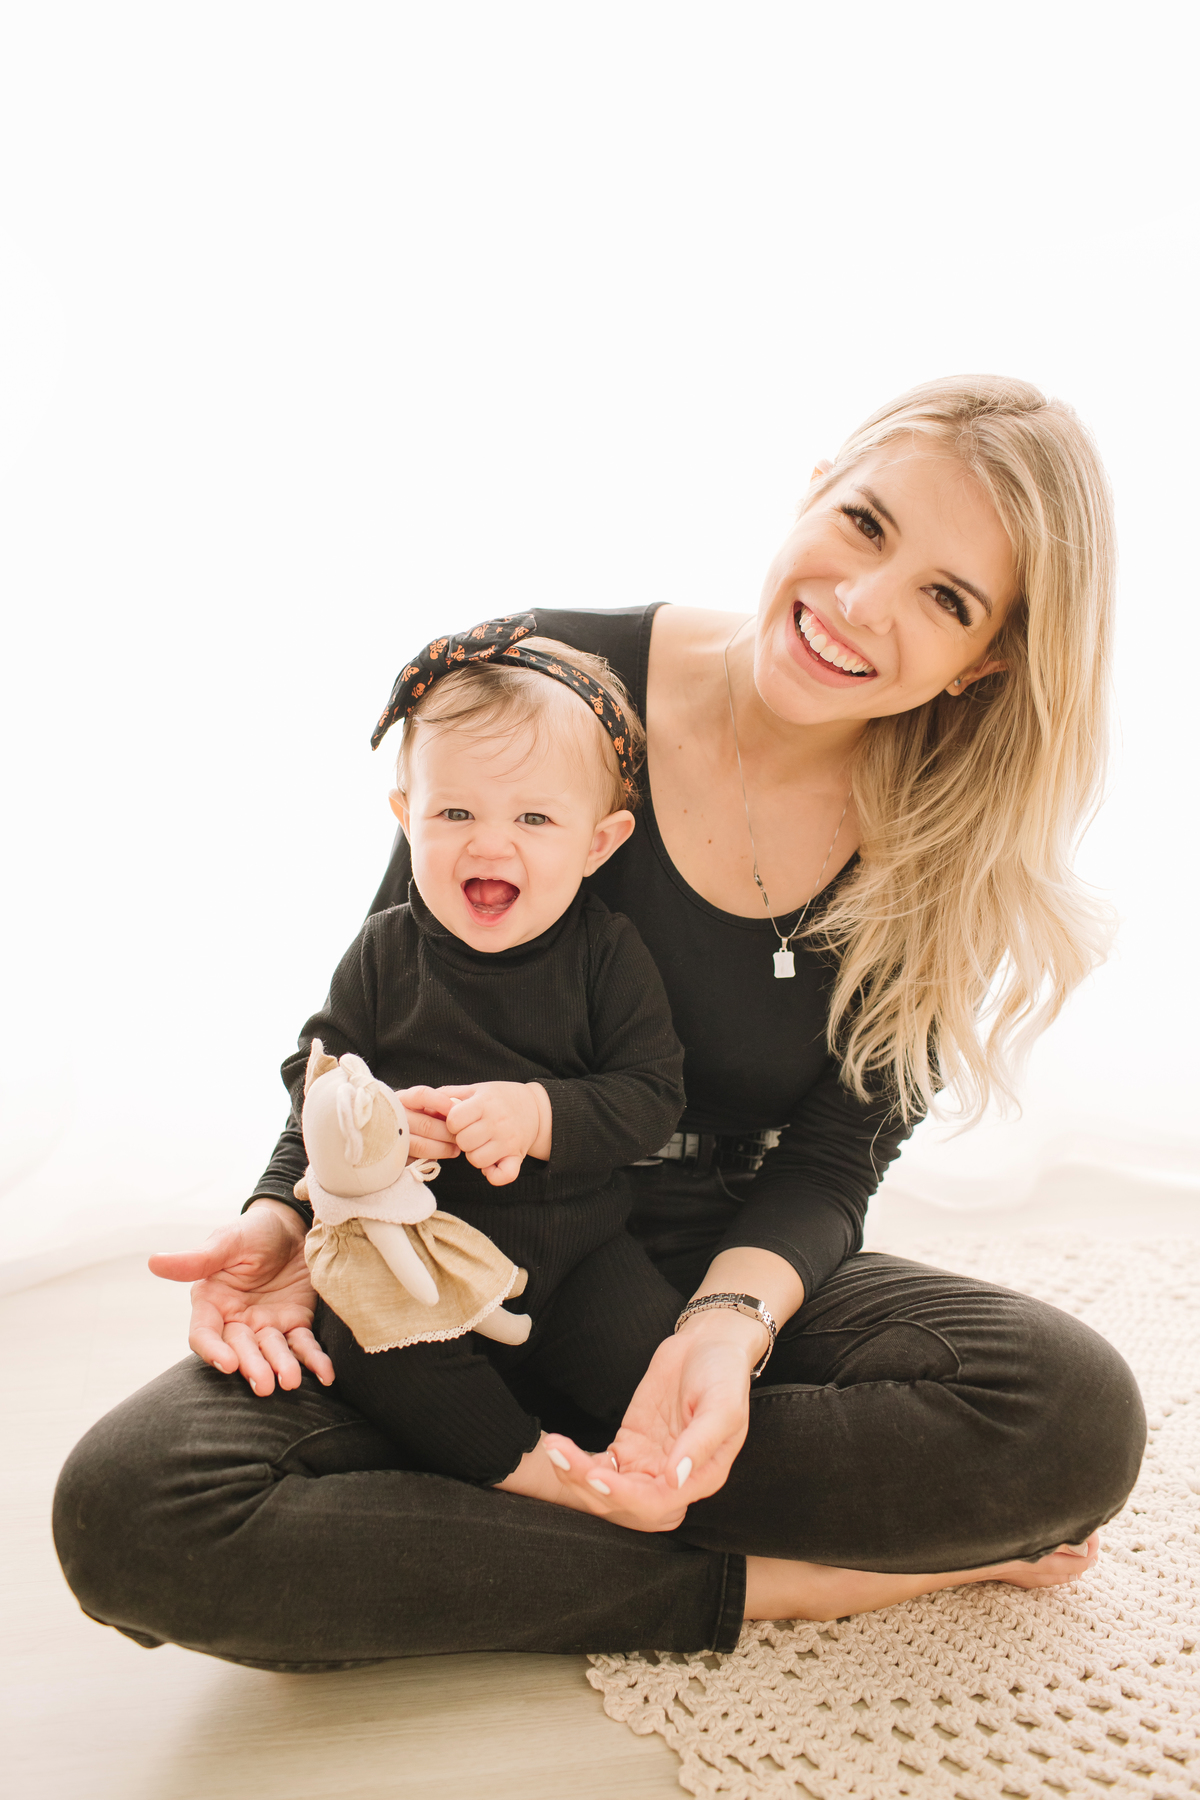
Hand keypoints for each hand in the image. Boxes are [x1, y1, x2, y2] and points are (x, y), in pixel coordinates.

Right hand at [147, 1198, 334, 1394]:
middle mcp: (237, 1320)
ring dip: (282, 1367)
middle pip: (241, 1349)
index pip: (204, 1334)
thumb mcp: (227, 1241)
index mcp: (212, 1302)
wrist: (293, 1224)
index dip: (213, 1350)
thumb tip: (153, 1262)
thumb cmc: (254, 1230)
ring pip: (272, 1351)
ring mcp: (267, 1324)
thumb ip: (196, 1259)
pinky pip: (303, 1345)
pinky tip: (326, 1375)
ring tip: (291, 1381)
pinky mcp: (295, 1323)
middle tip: (264, 1384)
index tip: (227, 1362)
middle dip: (252, 1366)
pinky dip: (314, 1360)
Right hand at [394, 1087, 461, 1161]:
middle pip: (426, 1124)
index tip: (455, 1109)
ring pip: (422, 1145)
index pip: (421, 1095)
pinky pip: (418, 1159)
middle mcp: (393, 1118)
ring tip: (457, 1147)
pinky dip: (435, 1157)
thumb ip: (438, 1103)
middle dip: (449, 1132)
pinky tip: (445, 1154)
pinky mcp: (396, 1157)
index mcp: (401, 1099)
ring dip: (444, 1148)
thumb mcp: (422, 1104)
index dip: (440, 1102)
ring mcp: (393, 1139)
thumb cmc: (415, 1116)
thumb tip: (457, 1106)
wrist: (392, 1134)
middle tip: (463, 1134)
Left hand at [426, 1082, 545, 1185]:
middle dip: (462, 1140)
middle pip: (463, 1142)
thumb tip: (426, 1104)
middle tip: (471, 1133)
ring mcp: (509, 1141)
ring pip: (477, 1160)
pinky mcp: (518, 1157)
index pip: (454, 1120)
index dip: (452, 1123)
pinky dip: (493, 1174)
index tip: (459, 1121)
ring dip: (474, 1155)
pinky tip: (492, 1164)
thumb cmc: (500, 1098)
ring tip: (481, 1145)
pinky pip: (502, 1176)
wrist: (535, 1108)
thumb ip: (450, 1094)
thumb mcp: (477, 1088)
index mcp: (485, 1103)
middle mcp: (498, 1122)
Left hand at [500, 1312, 761, 1529]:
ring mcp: (648, 1463)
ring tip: (554, 1447)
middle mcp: (672, 1480)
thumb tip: (675, 1479)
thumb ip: (701, 1443)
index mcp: (701, 1478)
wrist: (709, 1345)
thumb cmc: (724, 1375)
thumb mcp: (723, 1406)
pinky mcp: (631, 1446)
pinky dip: (578, 1463)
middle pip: (625, 1503)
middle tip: (562, 1457)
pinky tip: (559, 1447)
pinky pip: (601, 1466)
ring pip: (608, 1488)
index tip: (596, 1476)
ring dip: (577, 1476)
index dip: (625, 1496)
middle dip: (590, 1487)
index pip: (657, 1504)